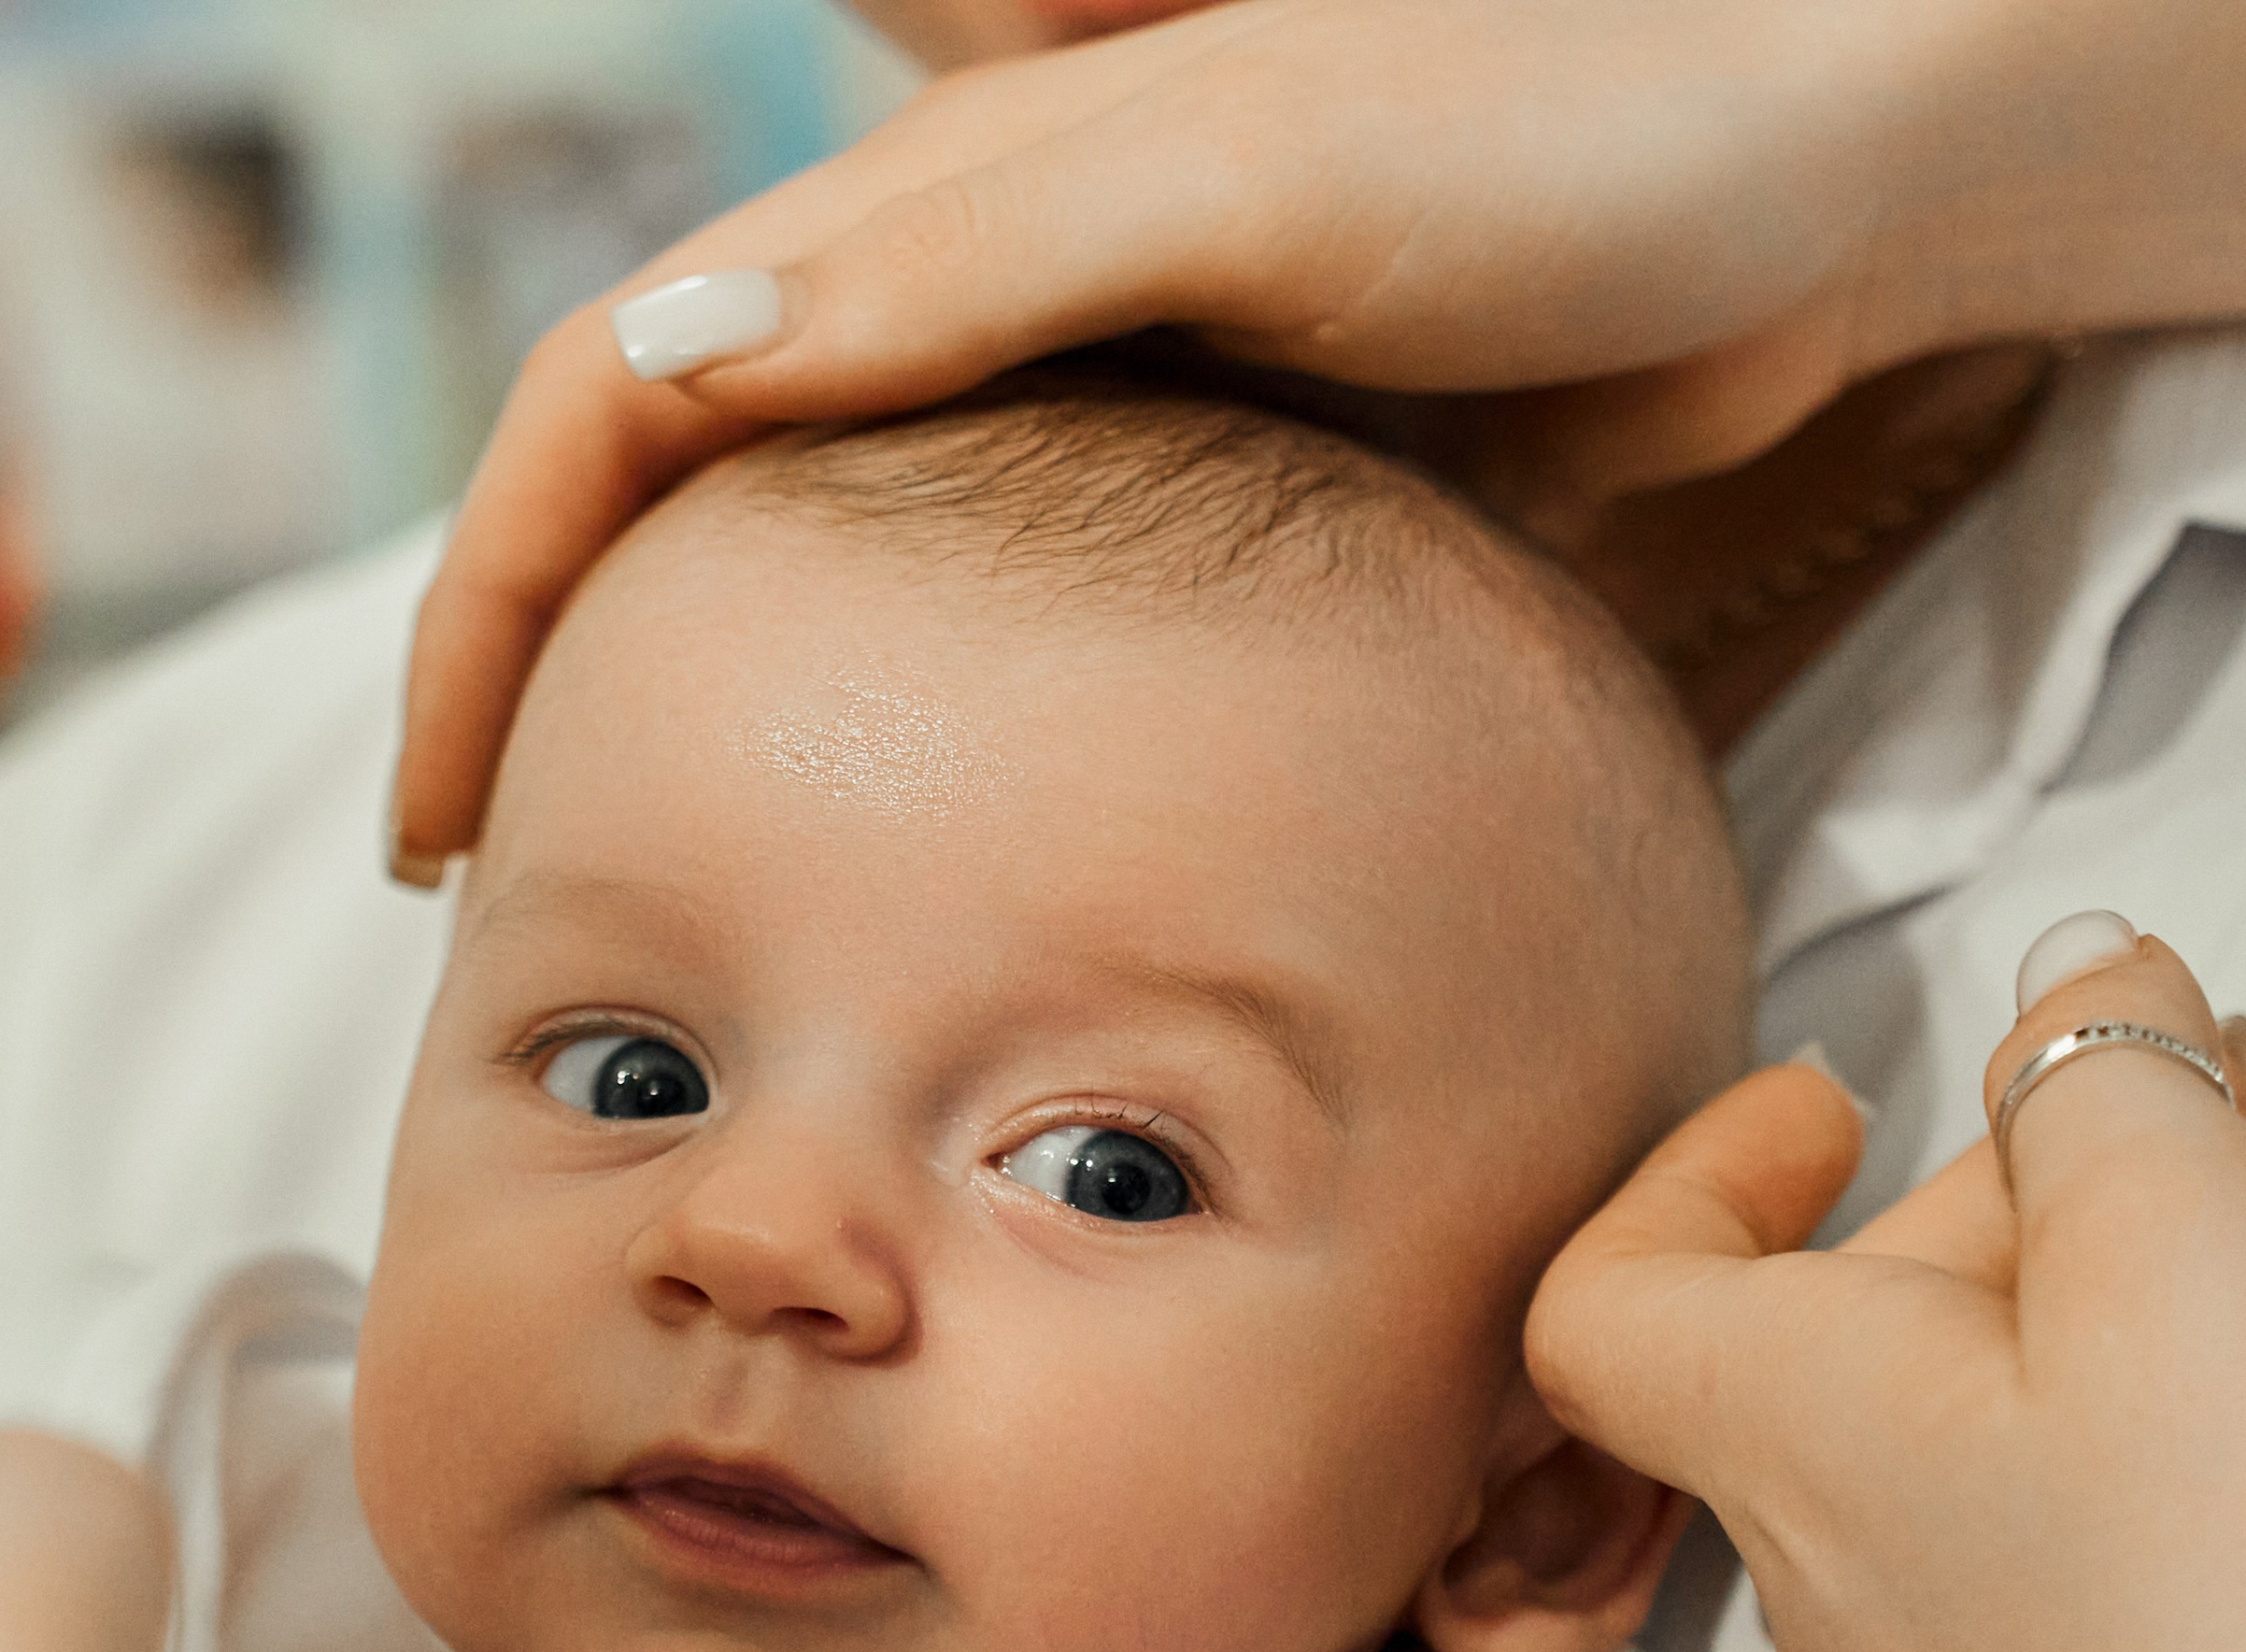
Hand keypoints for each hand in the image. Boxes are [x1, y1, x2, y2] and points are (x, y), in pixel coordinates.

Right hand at [391, 0, 2245, 875]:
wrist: (1801, 195)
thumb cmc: (1567, 148)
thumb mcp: (1248, 170)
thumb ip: (971, 262)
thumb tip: (665, 359)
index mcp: (939, 228)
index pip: (615, 400)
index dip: (491, 601)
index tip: (443, 812)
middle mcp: (977, 318)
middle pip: (677, 507)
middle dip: (554, 688)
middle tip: (506, 897)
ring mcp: (1087, 425)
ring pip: (819, 588)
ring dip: (705, 730)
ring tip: (655, 909)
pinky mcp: (1203, 513)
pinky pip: (995, 645)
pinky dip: (908, 752)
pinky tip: (906, 870)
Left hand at [1525, 923, 2245, 1651]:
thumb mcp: (2178, 1249)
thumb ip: (2101, 1082)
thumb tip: (2075, 982)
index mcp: (1789, 1430)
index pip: (1603, 1297)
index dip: (1692, 1166)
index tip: (1834, 1098)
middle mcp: (1838, 1566)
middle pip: (1844, 1332)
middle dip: (2006, 1190)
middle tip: (2195, 1096)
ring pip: (1977, 1428)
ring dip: (2102, 1296)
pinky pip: (2068, 1537)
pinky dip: (2149, 1424)